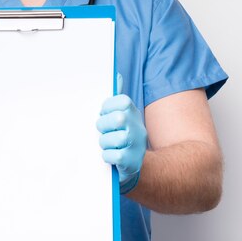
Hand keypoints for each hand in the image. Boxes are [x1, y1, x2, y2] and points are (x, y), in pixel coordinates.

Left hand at [96, 74, 146, 193]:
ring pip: (111, 139)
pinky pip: (111, 155)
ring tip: (109, 145)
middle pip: (117, 119)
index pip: (122, 102)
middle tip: (104, 130)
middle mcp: (138, 127)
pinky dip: (107, 156)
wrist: (137, 165)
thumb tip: (116, 75)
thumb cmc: (123, 136)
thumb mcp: (123, 116)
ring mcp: (136, 145)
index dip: (108, 108)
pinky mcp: (131, 161)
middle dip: (103, 126)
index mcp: (133, 113)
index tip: (104, 114)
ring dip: (104, 143)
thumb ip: (117, 98)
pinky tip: (112, 156)